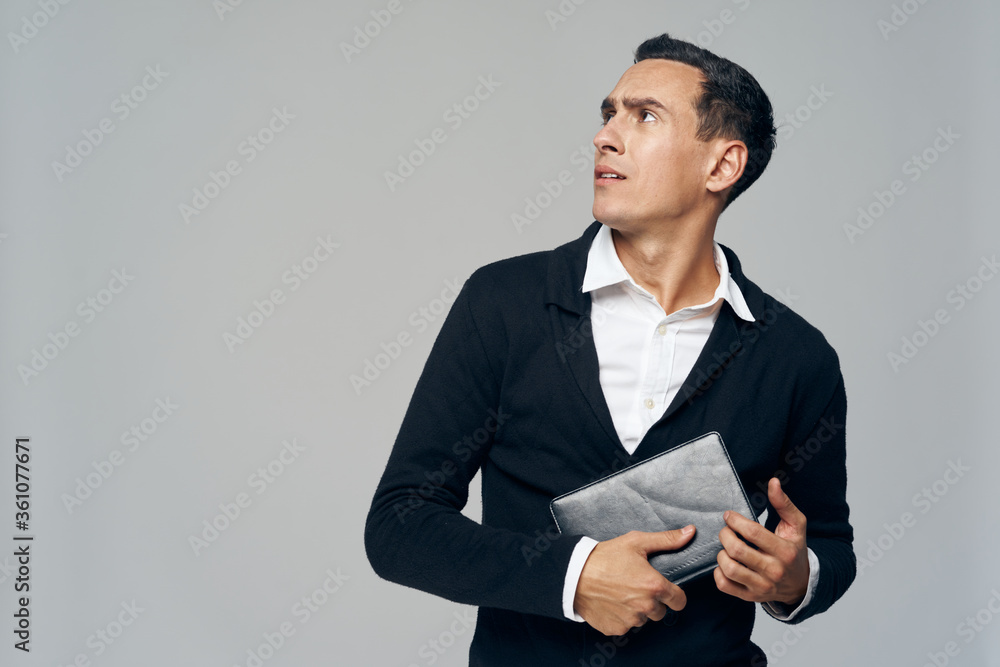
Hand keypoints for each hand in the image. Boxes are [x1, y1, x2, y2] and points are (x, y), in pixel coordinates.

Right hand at [574, 526, 694, 635]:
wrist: (574, 574)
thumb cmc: (605, 557)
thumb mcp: (636, 542)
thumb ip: (666, 540)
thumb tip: (690, 532)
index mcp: (654, 586)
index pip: (680, 601)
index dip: (674, 595)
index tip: (665, 589)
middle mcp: (645, 607)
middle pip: (661, 611)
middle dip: (653, 601)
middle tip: (636, 586)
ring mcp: (630, 620)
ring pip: (643, 619)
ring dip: (637, 610)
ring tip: (622, 592)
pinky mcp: (616, 628)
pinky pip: (625, 626)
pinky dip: (621, 617)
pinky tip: (612, 602)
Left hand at [714, 477, 809, 605]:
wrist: (800, 585)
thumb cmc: (795, 550)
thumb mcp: (796, 526)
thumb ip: (783, 504)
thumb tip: (773, 482)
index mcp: (785, 552)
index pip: (753, 533)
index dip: (735, 521)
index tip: (729, 516)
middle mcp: (774, 571)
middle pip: (737, 550)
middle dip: (725, 535)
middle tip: (726, 530)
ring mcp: (761, 586)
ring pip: (729, 568)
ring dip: (721, 553)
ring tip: (726, 547)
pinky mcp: (750, 596)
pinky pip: (725, 585)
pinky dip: (718, 572)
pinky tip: (725, 563)